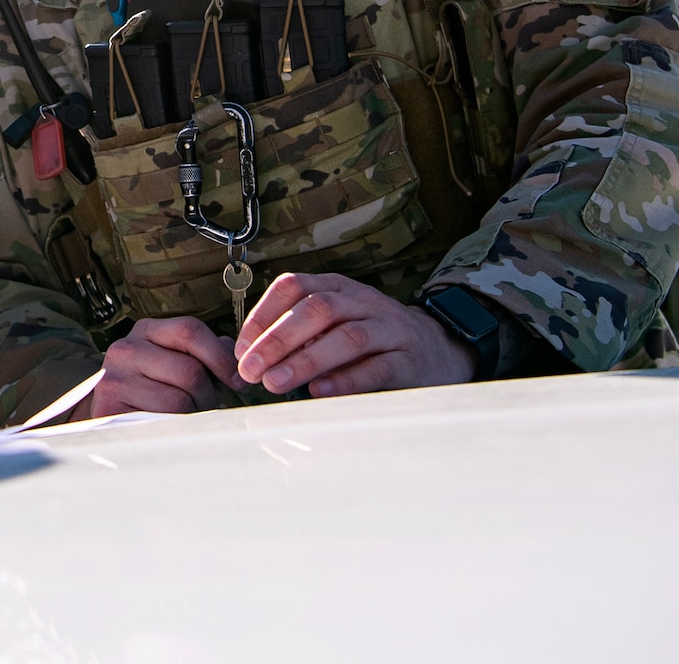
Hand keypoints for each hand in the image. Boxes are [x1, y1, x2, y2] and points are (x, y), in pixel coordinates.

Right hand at [78, 316, 239, 418]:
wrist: (110, 414)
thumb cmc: (151, 389)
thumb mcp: (174, 362)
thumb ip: (203, 353)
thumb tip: (233, 350)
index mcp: (146, 331)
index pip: (190, 330)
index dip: (221, 357)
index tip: (237, 381)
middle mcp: (126, 348)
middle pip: (190, 370)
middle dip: (208, 394)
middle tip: (206, 404)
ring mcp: (116, 377)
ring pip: (179, 399)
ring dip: (192, 413)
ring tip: (185, 414)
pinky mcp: (111, 406)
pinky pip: (162, 420)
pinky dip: (174, 427)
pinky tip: (168, 424)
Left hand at [232, 272, 477, 397]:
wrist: (438, 350)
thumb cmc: (370, 340)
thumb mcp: (334, 323)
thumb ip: (298, 334)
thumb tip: (249, 358)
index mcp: (337, 286)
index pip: (294, 287)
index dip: (262, 315)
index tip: (240, 348)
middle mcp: (363, 301)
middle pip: (317, 309)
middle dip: (277, 340)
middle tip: (250, 370)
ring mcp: (390, 328)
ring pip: (347, 337)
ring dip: (306, 360)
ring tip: (275, 382)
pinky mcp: (410, 361)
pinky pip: (377, 367)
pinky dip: (346, 379)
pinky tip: (319, 392)